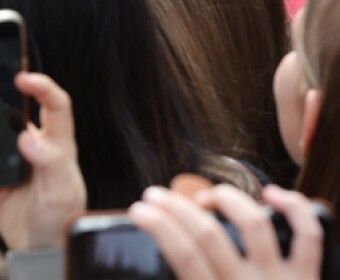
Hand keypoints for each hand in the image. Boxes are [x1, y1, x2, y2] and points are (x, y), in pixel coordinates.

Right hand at [0, 71, 84, 250]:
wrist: (42, 252)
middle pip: (0, 115)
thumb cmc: (63, 218)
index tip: (22, 77)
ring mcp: (5, 165)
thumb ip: (51, 162)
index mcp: (54, 144)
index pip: (54, 106)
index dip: (42, 87)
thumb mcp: (64, 191)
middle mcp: (28, 147)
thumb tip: (29, 138)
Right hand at [129, 184, 322, 278]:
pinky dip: (295, 207)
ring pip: (255, 223)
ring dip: (225, 199)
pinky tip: (271, 193)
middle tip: (154, 195)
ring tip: (204, 197)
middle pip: (209, 233)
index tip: (138, 211)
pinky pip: (309, 235)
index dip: (158, 226)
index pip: (183, 254)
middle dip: (175, 206)